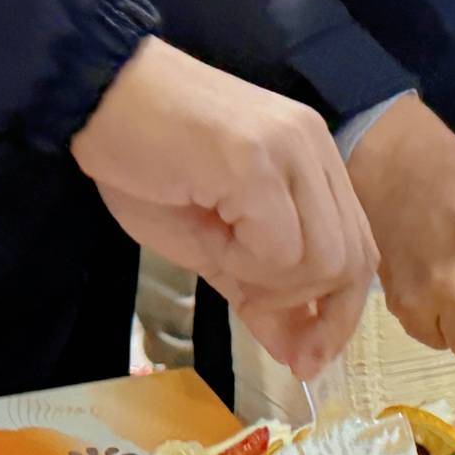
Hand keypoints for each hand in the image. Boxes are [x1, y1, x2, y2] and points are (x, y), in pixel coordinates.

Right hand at [71, 39, 375, 374]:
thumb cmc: (142, 158)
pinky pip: (278, 248)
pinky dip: (245, 264)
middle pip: (352, 260)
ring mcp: (291, 150)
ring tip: (220, 253)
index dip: (338, 313)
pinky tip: (210, 233)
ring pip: (321, 261)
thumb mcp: (208, 239)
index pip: (358, 248)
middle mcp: (314, 148)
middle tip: (251, 308)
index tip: (307, 359)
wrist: (96, 94)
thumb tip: (298, 355)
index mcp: (312, 160)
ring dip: (270, 284)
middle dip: (306, 310)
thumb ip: (258, 290)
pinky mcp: (257, 160)